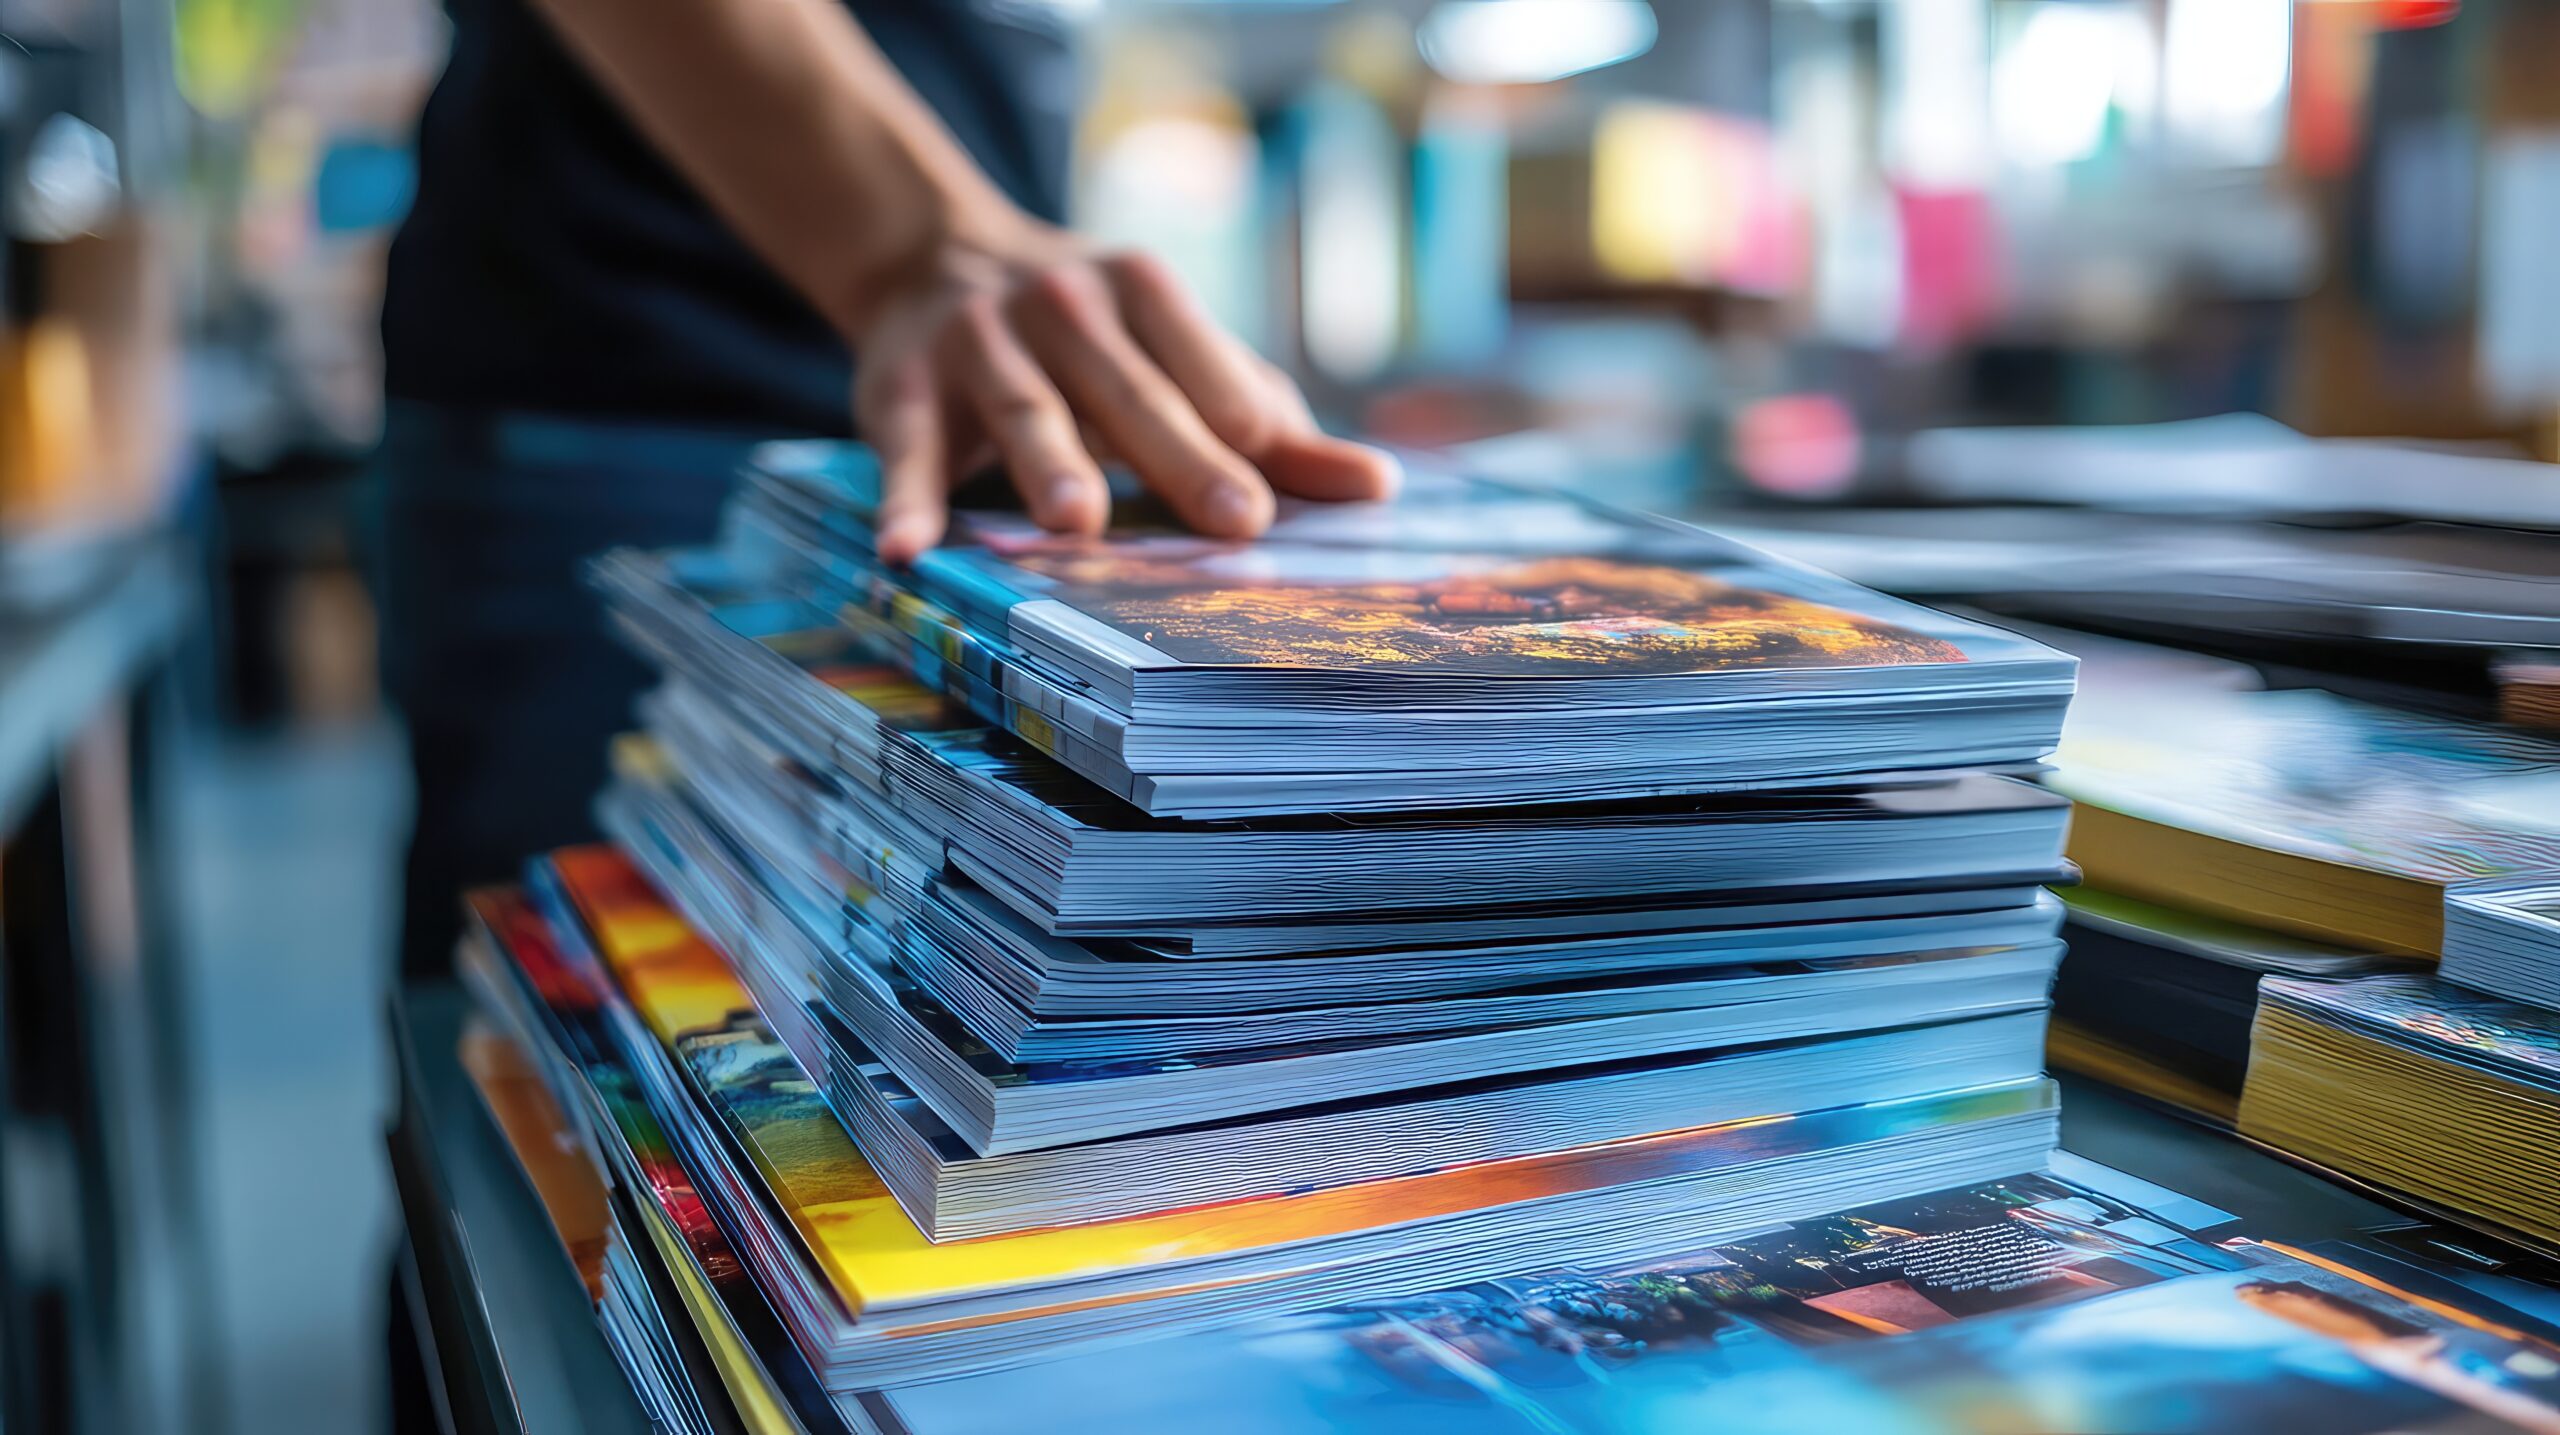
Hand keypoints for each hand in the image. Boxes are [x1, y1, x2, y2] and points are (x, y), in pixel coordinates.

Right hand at [843, 218, 1400, 563]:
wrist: (932, 256)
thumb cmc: (1095, 336)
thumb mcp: (1176, 351)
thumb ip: (1269, 423)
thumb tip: (1380, 489)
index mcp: (1142, 291)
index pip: (1202, 362)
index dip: (1241, 422)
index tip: (1278, 494)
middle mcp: (1063, 306)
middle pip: (1129, 392)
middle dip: (1180, 455)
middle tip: (1234, 520)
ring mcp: (977, 342)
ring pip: (1024, 409)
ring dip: (1049, 463)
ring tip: (1076, 521)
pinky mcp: (900, 388)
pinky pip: (906, 450)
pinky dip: (906, 499)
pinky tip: (905, 550)